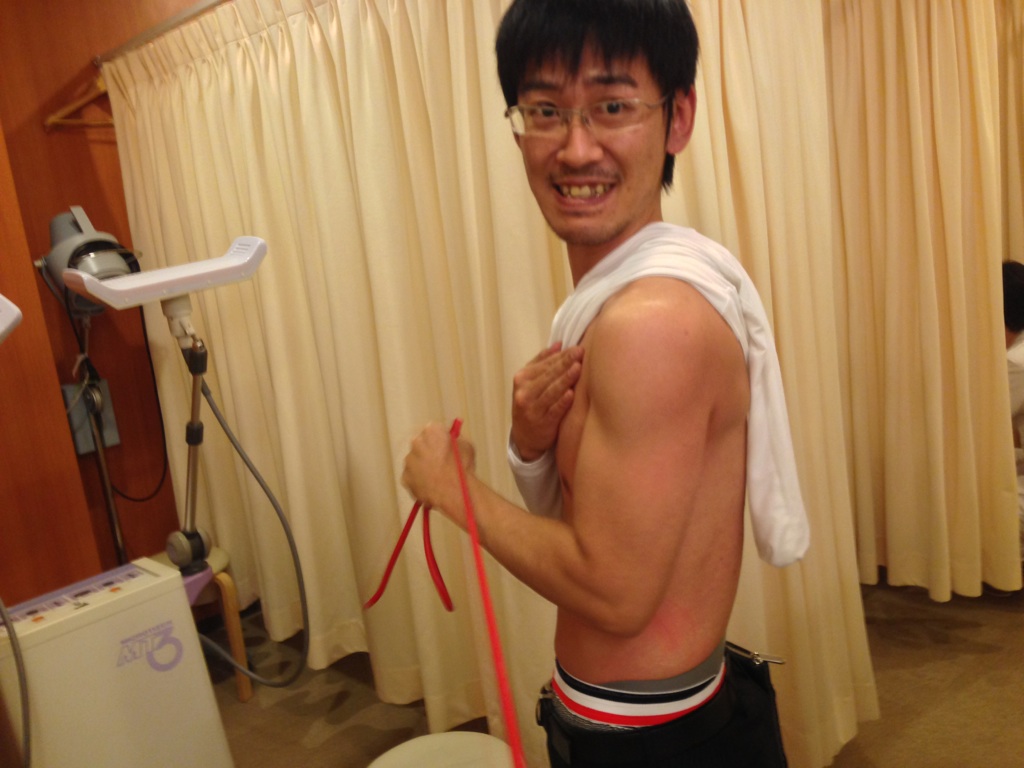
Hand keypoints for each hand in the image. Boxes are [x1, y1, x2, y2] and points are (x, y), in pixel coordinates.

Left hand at [402, 422, 475, 523]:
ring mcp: (409, 461)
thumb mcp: (467, 446)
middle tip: (440, 462)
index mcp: (431, 431)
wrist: (455, 492)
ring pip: (415, 461)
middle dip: (428, 451)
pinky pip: (411, 476)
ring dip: (422, 466)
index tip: (444, 446)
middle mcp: (416, 443)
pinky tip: (431, 485)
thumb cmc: (462, 468)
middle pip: (420, 444)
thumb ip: (456, 439)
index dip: (439, 439)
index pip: (432, 430)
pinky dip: (418, 480)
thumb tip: (453, 439)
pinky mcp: (405, 478)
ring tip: (436, 476)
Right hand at [511, 343, 582, 460]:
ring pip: (551, 391)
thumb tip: (558, 343)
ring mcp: (532, 408)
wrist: (524, 437)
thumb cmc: (531, 404)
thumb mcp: (530, 382)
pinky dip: (562, 402)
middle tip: (580, 352)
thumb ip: (542, 362)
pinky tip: (571, 394)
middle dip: (565, 363)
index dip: (561, 355)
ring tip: (578, 368)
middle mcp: (524, 392)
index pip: (544, 364)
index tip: (577, 347)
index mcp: (522, 378)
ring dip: (565, 379)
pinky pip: (553, 410)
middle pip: (548, 375)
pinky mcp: (541, 423)